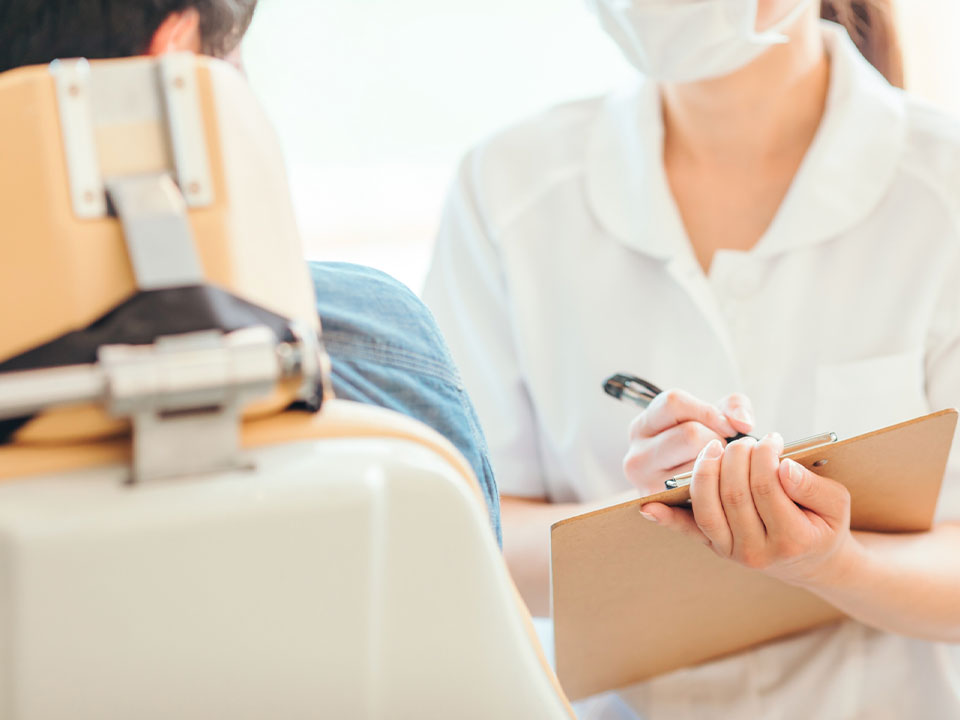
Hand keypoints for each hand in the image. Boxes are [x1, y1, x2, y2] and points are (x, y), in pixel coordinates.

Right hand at [623, 389, 753, 494]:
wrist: (687, 497)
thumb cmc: (701, 448)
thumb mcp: (712, 418)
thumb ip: (732, 407)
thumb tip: (743, 423)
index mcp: (643, 426)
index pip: (673, 403)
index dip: (708, 411)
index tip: (728, 427)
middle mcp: (636, 455)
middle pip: (690, 434)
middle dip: (716, 441)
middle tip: (720, 452)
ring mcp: (644, 483)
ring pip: (698, 464)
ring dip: (719, 466)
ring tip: (716, 469)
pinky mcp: (662, 507)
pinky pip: (700, 492)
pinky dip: (716, 488)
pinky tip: (719, 487)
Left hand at [641, 434, 857, 588]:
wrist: (813, 563)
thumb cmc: (823, 525)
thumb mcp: (836, 505)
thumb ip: (813, 486)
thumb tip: (783, 467)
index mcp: (791, 540)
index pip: (766, 487)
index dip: (764, 456)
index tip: (771, 437)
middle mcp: (756, 552)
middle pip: (733, 494)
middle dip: (734, 457)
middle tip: (743, 440)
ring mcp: (731, 552)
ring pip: (707, 509)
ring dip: (705, 471)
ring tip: (714, 447)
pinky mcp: (714, 547)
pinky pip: (688, 531)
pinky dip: (667, 519)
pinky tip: (647, 506)